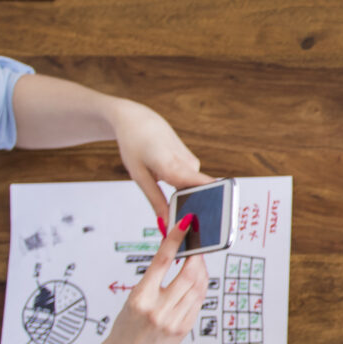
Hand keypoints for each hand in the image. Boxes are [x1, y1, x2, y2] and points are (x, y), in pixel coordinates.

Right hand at [98, 214, 209, 343]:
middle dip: (196, 257)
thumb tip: (173, 253)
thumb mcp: (133, 298)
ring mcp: (172, 321)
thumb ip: (153, 279)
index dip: (176, 239)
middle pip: (188, 274)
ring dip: (201, 272)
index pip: (162, 261)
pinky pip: (198, 303)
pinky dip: (200, 289)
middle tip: (197, 246)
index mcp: (140, 297)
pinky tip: (196, 283)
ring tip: (197, 263)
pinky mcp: (183, 330)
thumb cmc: (126, 326)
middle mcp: (157, 309)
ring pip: (197, 288)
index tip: (184, 223)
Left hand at [109, 101, 204, 225]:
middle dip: (191, 210)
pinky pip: (192, 182)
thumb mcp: (139, 176)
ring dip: (186, 199)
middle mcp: (189, 164)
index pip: (206, 187)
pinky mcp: (192, 162)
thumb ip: (155, 201)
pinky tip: (169, 184)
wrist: (137, 119)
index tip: (200, 224)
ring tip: (170, 203)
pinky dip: (183, 189)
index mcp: (173, 166)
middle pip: (200, 194)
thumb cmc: (134, 143)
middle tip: (176, 223)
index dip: (207, 207)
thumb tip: (166, 223)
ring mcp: (193, 162)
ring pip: (194, 189)